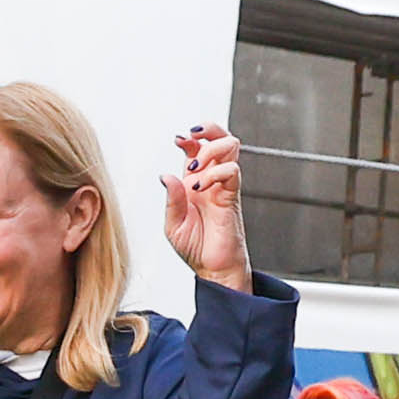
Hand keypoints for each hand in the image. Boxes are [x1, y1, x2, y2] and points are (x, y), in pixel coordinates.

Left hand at [163, 125, 249, 290]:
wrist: (213, 268)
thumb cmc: (196, 248)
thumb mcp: (173, 225)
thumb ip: (171, 200)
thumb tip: (165, 176)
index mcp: (194, 183)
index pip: (197, 149)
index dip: (189, 139)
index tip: (178, 139)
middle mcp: (211, 180)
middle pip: (220, 138)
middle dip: (208, 129)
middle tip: (192, 137)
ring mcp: (223, 186)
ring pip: (230, 147)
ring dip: (211, 149)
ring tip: (196, 168)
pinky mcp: (232, 196)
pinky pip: (232, 171)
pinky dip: (215, 173)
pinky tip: (201, 189)